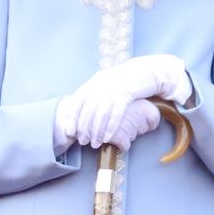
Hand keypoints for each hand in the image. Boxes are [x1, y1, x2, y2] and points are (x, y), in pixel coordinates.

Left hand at [57, 55, 190, 146]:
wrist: (143, 71)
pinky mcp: (127, 94)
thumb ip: (93, 94)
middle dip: (84, 128)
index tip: (70, 131)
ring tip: (95, 143)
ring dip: (96, 131)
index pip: (78, 100)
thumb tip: (80, 113)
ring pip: (101, 113)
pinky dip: (110, 127)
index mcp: (95, 81)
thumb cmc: (123, 82)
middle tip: (83, 141)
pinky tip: (107, 137)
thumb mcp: (106, 83)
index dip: (72, 117)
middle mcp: (102, 84)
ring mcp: (114, 89)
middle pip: (88, 109)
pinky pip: (116, 113)